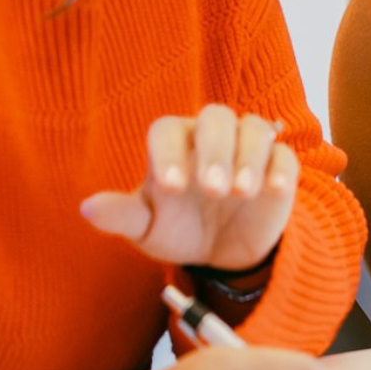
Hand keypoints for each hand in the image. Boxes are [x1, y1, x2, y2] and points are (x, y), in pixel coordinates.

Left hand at [80, 105, 297, 269]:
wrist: (222, 252)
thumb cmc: (177, 229)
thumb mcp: (147, 229)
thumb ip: (122, 216)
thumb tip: (87, 209)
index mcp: (174, 145)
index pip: (167, 130)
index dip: (168, 153)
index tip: (171, 188)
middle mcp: (210, 138)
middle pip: (215, 117)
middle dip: (215, 149)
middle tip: (212, 189)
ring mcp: (246, 149)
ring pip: (253, 127)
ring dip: (249, 155)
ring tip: (241, 192)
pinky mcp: (278, 166)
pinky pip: (283, 153)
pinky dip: (280, 167)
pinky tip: (273, 190)